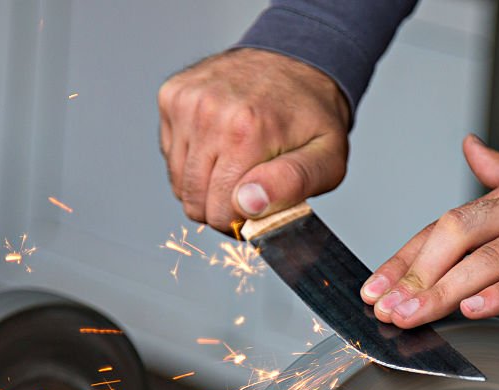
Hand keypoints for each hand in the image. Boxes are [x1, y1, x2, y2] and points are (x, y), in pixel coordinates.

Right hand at [158, 48, 350, 231]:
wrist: (295, 61)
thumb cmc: (313, 117)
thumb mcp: (327, 158)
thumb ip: (292, 184)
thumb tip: (247, 204)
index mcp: (247, 130)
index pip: (220, 212)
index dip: (242, 220)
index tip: (260, 205)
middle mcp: (209, 112)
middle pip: (195, 201)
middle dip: (222, 206)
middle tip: (250, 187)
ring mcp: (185, 102)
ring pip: (179, 183)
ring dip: (205, 185)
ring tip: (236, 165)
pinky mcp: (171, 97)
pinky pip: (171, 157)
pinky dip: (192, 161)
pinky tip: (220, 144)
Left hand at [360, 134, 498, 326]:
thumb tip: (469, 148)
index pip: (445, 224)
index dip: (406, 256)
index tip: (375, 286)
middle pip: (456, 234)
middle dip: (414, 273)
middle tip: (384, 308)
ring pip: (490, 256)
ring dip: (444, 289)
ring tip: (412, 316)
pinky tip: (475, 310)